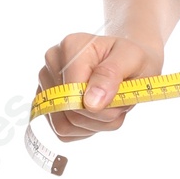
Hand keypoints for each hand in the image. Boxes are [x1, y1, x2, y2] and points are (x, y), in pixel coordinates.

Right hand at [37, 32, 160, 142]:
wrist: (127, 63)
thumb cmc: (130, 59)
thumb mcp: (132, 59)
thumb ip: (111, 74)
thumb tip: (90, 102)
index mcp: (70, 47)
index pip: (73, 91)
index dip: (100, 104)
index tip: (119, 97)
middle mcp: (52, 64)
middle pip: (69, 111)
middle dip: (102, 115)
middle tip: (119, 100)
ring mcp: (46, 85)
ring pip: (64, 125)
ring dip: (96, 124)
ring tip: (109, 106)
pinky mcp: (47, 105)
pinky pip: (63, 131)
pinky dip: (86, 129)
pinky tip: (97, 113)